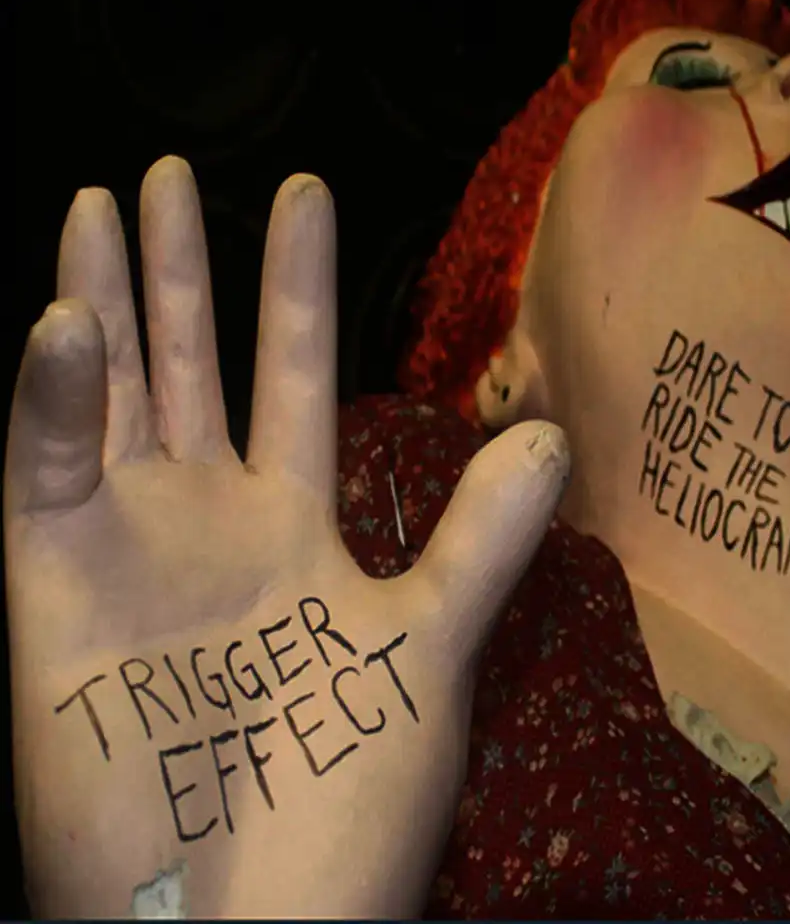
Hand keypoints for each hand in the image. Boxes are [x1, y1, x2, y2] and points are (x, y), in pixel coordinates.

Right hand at [4, 157, 568, 917]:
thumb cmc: (346, 807)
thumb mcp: (426, 650)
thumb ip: (480, 540)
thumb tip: (548, 434)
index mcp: (296, 523)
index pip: (293, 369)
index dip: (294, 283)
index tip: (301, 192)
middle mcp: (209, 519)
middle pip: (190, 363)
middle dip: (182, 268)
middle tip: (170, 173)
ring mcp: (129, 548)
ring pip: (110, 393)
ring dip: (102, 299)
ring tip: (101, 203)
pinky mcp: (52, 591)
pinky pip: (45, 471)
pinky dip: (52, 398)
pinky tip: (66, 320)